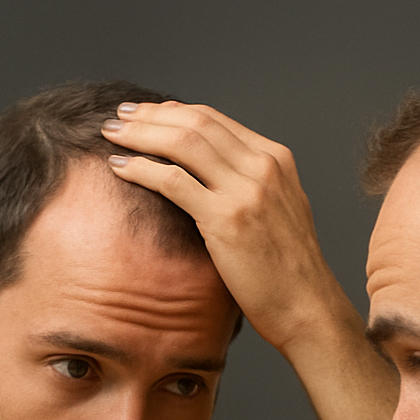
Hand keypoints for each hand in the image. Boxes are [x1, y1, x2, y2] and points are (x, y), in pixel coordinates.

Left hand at [102, 102, 356, 355]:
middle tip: (120, 116)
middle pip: (195, 122)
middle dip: (151, 115)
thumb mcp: (279, 210)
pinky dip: (141, 169)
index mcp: (276, 160)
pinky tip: (120, 169)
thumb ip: (251, 184)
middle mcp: (263, 167)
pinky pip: (173, 181)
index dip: (174, 111)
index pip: (215, 119)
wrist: (308, 308)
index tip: (147, 114)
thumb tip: (209, 170)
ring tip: (112, 134)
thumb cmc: (289, 271)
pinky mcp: (227, 218)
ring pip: (182, 143)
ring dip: (141, 134)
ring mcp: (247, 191)